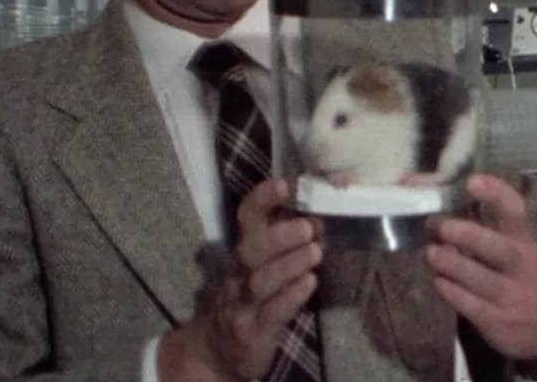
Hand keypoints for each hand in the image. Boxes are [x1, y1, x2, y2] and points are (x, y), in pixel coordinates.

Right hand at [160, 179, 323, 381]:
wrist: (215, 352)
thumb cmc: (249, 299)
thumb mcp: (260, 268)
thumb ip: (286, 243)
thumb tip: (320, 216)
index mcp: (244, 252)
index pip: (247, 219)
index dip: (262, 200)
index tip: (283, 184)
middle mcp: (240, 274)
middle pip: (252, 249)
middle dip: (279, 235)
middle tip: (309, 227)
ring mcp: (244, 303)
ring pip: (261, 281)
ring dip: (289, 264)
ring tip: (316, 252)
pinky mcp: (254, 332)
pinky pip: (272, 312)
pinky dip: (291, 296)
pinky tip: (310, 283)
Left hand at [425, 174, 536, 368]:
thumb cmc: (535, 281)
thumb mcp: (525, 253)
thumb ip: (494, 234)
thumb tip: (448, 210)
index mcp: (527, 244)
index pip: (515, 213)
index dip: (495, 195)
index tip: (472, 181)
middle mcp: (522, 268)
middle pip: (498, 249)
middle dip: (467, 235)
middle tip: (438, 225)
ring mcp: (512, 297)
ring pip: (480, 279)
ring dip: (451, 264)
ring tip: (431, 253)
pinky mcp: (499, 323)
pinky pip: (471, 306)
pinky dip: (452, 292)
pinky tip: (439, 282)